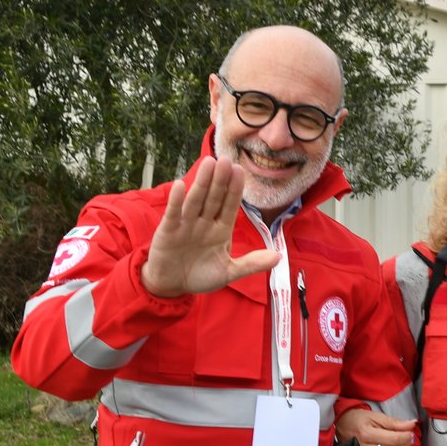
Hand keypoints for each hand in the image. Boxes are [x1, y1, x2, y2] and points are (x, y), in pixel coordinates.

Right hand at [141, 157, 279, 297]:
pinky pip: (174, 214)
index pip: (229, 206)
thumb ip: (252, 264)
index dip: (234, 189)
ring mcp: (186, 225)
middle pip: (214, 198)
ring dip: (202, 183)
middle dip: (220, 180)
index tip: (240, 171)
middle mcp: (204, 222)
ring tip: (208, 163)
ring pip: (196, 201)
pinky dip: (177, 201)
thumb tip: (279, 257)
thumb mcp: (229, 272)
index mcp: (220, 229)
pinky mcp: (168, 231)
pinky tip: (181, 185)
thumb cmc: (201, 276)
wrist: (172, 285)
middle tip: (226, 160)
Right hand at [335, 408, 417, 445]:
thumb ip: (394, 422)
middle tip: (411, 436)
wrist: (340, 425)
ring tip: (406, 440)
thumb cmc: (357, 418)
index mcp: (367, 434)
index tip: (412, 431)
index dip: (406, 436)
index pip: (393, 439)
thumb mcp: (375, 416)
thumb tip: (411, 424)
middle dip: (405, 443)